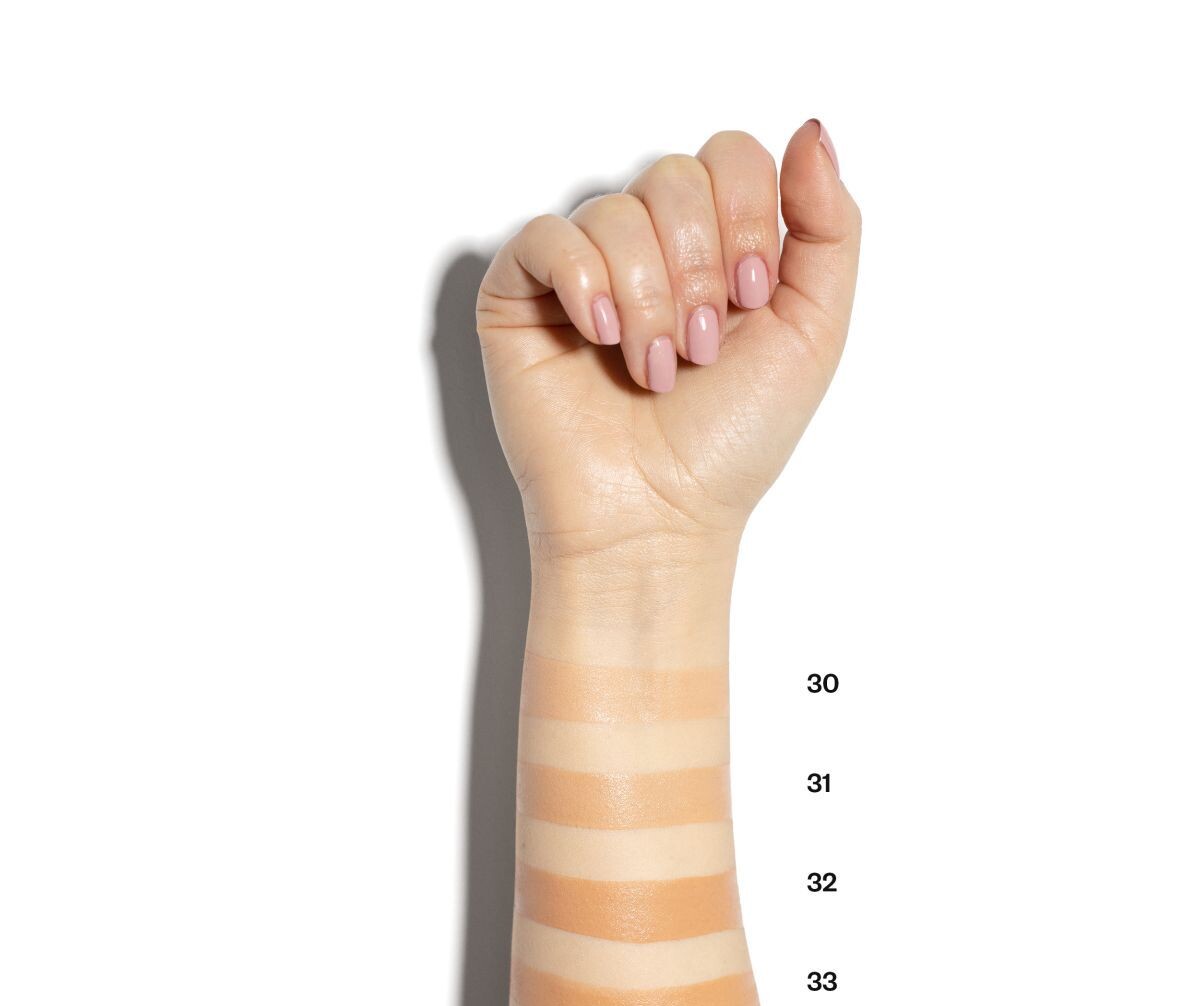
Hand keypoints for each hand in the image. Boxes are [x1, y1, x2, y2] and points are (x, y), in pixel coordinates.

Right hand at [477, 121, 859, 568]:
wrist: (658, 517)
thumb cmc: (729, 443)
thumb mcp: (814, 332)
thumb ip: (830, 228)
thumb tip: (811, 131)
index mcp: (717, 248)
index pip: (732, 157)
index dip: (746, 218)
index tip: (750, 298)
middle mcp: (650, 250)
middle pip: (675, 177)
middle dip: (697, 269)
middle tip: (699, 350)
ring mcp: (585, 271)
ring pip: (615, 212)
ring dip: (648, 300)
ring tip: (652, 369)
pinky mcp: (523, 297)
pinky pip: (546, 238)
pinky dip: (583, 285)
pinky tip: (600, 339)